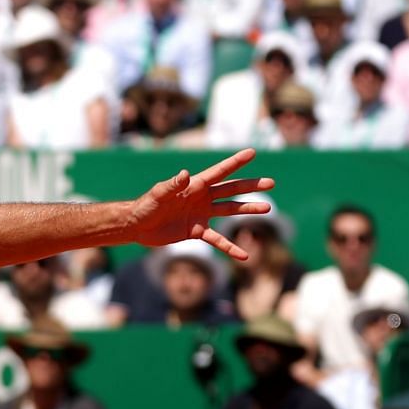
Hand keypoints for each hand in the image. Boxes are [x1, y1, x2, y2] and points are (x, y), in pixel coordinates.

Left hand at [125, 148, 274, 259]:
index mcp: (195, 185)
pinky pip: (217, 240)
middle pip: (231, 190)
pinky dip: (230, 247)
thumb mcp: (158, 194)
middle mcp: (202, 198)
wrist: (137, 226)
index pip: (219, 172)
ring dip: (247, 210)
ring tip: (267, 208)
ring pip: (229, 210)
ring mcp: (202, 214)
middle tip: (270, 182)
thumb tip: (184, 174)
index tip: (252, 152)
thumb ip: (172, 185)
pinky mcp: (197, 231)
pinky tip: (244, 255)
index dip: (235, 162)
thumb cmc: (146, 206)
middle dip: (250, 186)